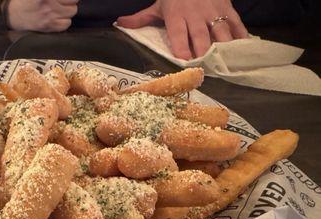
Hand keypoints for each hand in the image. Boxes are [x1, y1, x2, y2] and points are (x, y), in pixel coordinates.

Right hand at [7, 0, 78, 31]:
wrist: (13, 14)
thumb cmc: (25, 1)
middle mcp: (49, 4)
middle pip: (73, 0)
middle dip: (70, 0)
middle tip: (63, 1)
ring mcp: (49, 16)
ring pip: (72, 11)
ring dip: (68, 9)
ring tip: (61, 8)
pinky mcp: (49, 27)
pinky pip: (67, 24)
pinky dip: (65, 21)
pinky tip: (58, 17)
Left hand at [117, 0, 248, 59]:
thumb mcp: (157, 5)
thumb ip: (140, 19)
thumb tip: (118, 23)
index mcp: (177, 16)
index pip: (179, 35)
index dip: (182, 49)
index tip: (185, 62)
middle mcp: (196, 15)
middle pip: (201, 38)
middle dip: (204, 54)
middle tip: (206, 70)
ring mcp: (213, 12)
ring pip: (220, 33)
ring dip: (223, 49)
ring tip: (224, 64)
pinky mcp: (227, 8)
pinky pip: (236, 24)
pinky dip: (240, 36)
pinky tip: (242, 50)